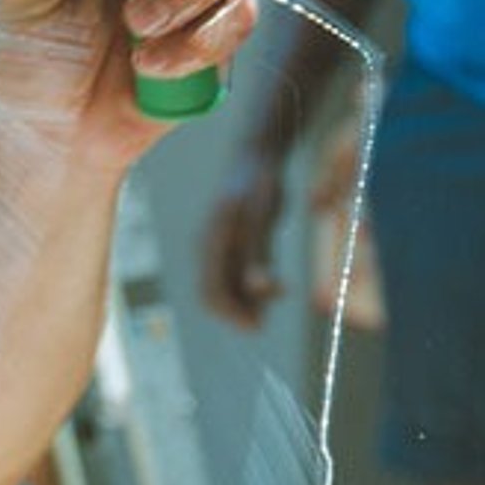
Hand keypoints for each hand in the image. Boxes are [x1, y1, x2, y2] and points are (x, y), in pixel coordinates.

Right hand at [201, 146, 286, 328]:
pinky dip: (249, 284)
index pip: (211, 292)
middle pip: (214, 292)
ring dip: (246, 298)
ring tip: (277, 295)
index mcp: (212, 243)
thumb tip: (261, 289)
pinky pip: (231, 272)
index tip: (257, 327)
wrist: (255, 158)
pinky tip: (273, 284)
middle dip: (238, 310)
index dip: (232, 315)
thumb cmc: (261, 187)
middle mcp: (207, 247)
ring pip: (224, 284)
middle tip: (264, 320)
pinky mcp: (224, 241)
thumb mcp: (263, 220)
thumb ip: (259, 255)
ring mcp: (214, 244)